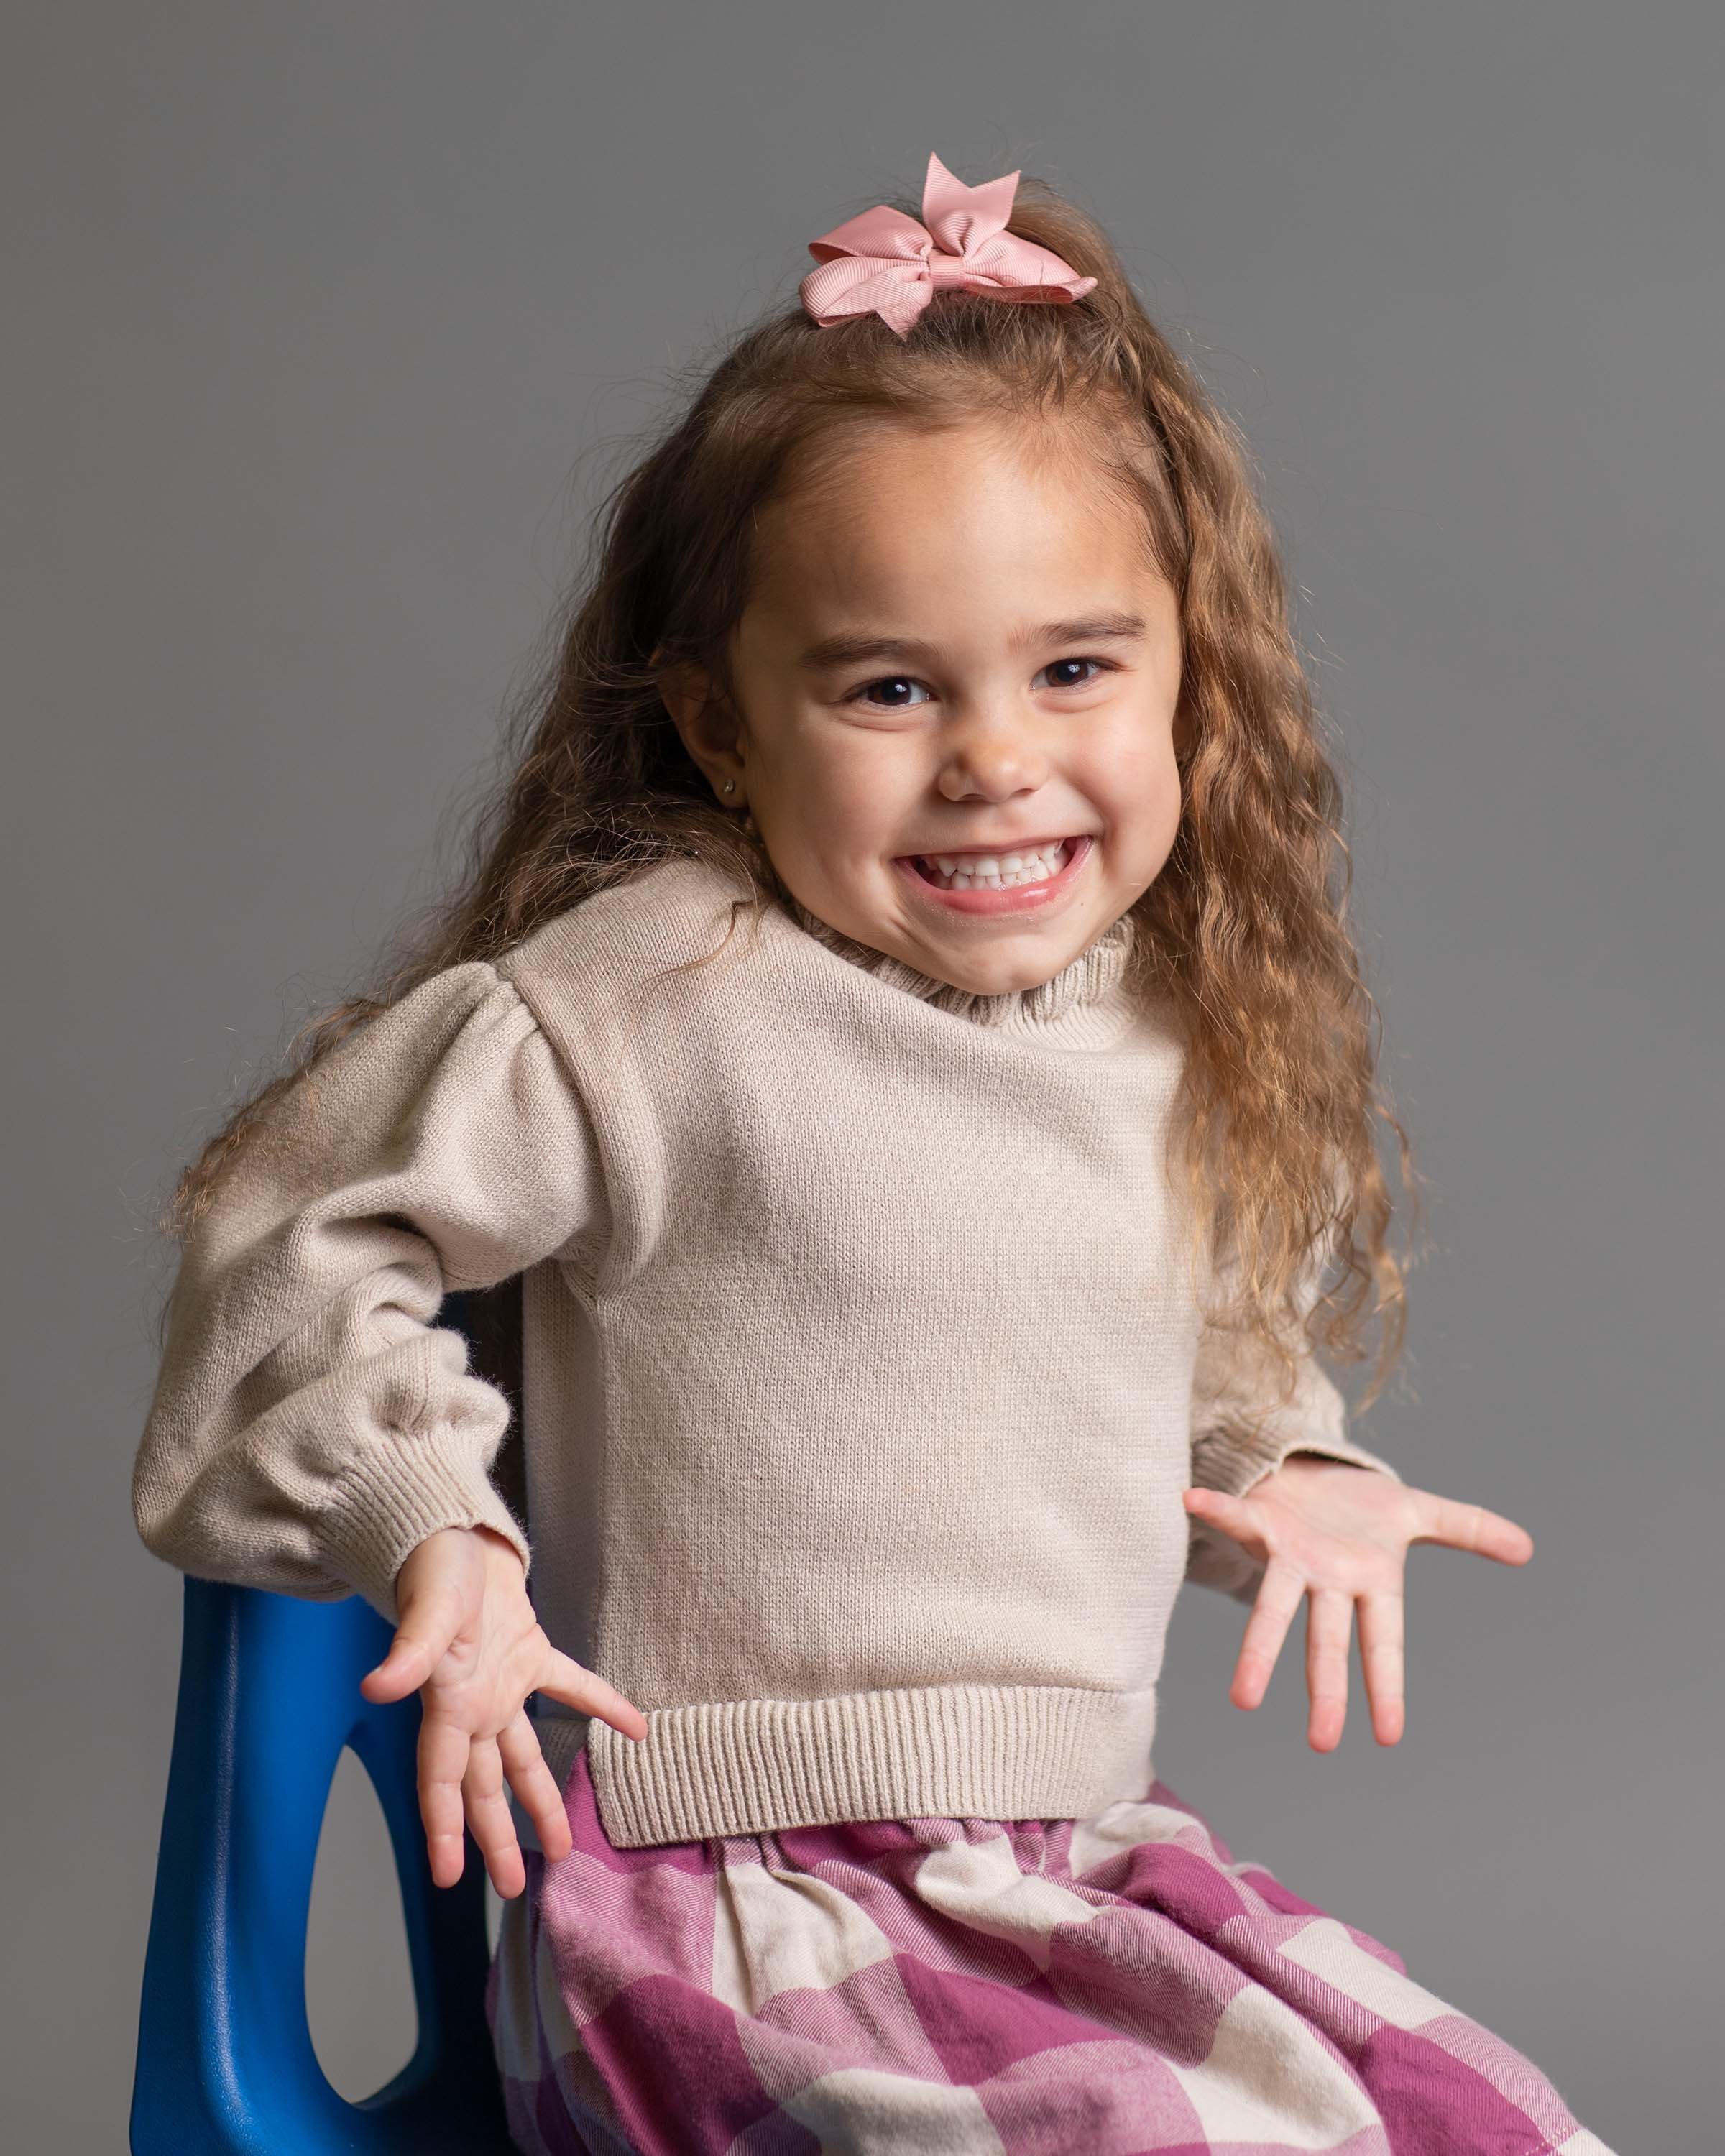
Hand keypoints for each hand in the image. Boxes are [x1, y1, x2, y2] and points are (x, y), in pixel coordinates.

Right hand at [359, 1524, 648, 1897]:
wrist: (450, 1528)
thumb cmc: (433, 1568)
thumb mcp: (426, 1612)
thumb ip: (410, 1654)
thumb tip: (377, 1689)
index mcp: (447, 1704)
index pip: (443, 1780)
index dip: (446, 1829)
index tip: (450, 1878)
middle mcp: (472, 1706)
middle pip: (484, 1786)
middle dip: (496, 1837)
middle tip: (515, 1888)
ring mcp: (502, 1682)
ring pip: (522, 1755)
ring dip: (542, 1797)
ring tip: (563, 1844)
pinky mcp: (529, 1651)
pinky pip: (570, 1686)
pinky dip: (603, 1704)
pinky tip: (636, 1728)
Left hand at [1181, 1455, 1533, 1750]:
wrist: (1308, 1471)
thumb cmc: (1359, 1506)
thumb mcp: (1418, 1511)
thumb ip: (1468, 1528)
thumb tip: (1528, 1548)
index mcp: (1369, 1583)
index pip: (1381, 1643)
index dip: (1385, 1685)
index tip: (1389, 1736)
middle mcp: (1326, 1581)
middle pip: (1326, 1640)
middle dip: (1326, 1689)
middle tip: (1323, 1745)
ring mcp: (1288, 1558)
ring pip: (1273, 1607)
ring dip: (1257, 1650)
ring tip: (1241, 1699)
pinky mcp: (1258, 1525)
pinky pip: (1234, 1517)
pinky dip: (1214, 1511)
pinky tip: (1190, 1502)